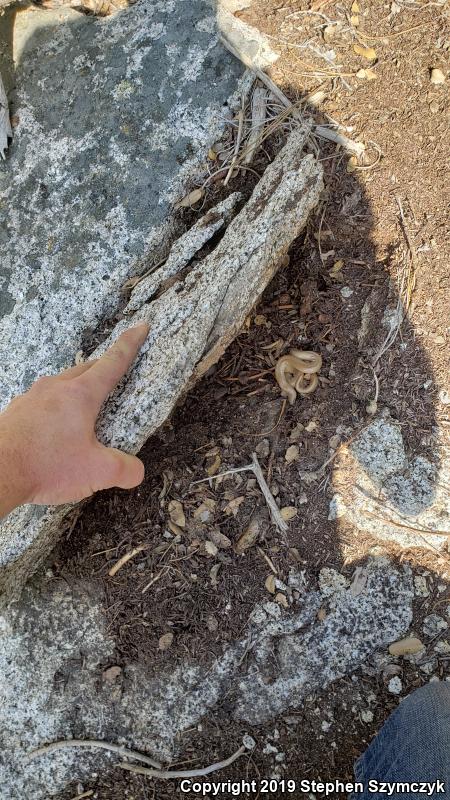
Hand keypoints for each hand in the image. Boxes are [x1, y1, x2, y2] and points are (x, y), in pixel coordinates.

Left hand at [0, 323, 148, 516]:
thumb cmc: (46, 465)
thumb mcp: (96, 472)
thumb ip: (124, 471)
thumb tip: (137, 471)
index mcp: (81, 395)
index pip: (113, 362)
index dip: (130, 344)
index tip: (140, 328)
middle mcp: (56, 388)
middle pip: (86, 369)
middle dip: (103, 369)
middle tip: (115, 376)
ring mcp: (33, 397)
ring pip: (62, 383)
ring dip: (76, 390)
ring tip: (84, 410)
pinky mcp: (17, 411)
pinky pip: (42, 400)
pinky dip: (55, 407)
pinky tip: (54, 428)